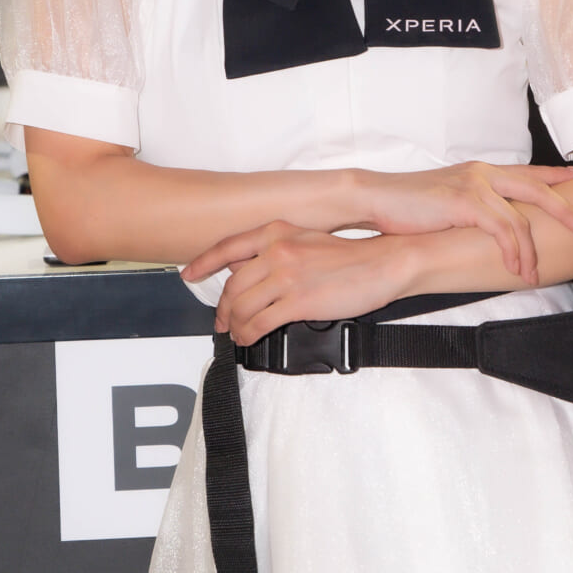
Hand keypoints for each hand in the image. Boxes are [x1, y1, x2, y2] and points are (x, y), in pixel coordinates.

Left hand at [183, 222, 410, 345]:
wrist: (383, 264)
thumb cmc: (350, 257)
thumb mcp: (307, 240)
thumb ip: (277, 251)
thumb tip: (251, 271)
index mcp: (277, 232)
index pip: (227, 247)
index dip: (203, 263)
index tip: (189, 274)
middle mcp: (277, 251)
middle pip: (232, 285)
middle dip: (223, 308)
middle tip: (222, 321)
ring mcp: (286, 276)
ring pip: (241, 306)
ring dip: (234, 325)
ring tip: (237, 334)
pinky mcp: (298, 301)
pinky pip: (259, 323)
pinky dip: (248, 335)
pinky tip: (249, 339)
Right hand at [353, 162, 572, 286]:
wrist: (376, 197)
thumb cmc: (407, 206)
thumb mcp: (448, 202)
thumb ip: (472, 208)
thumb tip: (488, 229)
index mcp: (482, 171)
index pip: (529, 172)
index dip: (558, 176)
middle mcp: (483, 173)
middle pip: (538, 188)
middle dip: (566, 210)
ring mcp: (474, 186)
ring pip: (521, 218)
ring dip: (532, 250)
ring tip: (535, 273)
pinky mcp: (464, 203)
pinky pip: (501, 230)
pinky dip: (512, 251)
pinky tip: (515, 267)